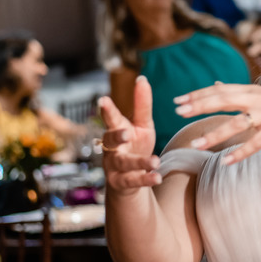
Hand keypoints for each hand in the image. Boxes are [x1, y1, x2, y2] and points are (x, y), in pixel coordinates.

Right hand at [99, 76, 159, 193]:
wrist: (129, 179)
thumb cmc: (135, 145)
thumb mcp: (142, 125)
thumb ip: (142, 104)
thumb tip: (142, 78)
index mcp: (117, 129)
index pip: (111, 118)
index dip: (106, 109)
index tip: (103, 100)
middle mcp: (111, 147)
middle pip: (110, 140)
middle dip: (116, 136)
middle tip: (125, 132)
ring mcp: (114, 166)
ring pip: (124, 163)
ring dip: (139, 162)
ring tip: (155, 161)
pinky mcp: (121, 182)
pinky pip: (132, 181)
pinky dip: (144, 179)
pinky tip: (157, 177)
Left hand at [174, 83, 260, 165]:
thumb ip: (238, 91)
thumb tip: (214, 83)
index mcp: (252, 90)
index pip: (219, 90)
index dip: (197, 95)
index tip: (177, 101)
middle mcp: (258, 99)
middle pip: (223, 100)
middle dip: (199, 106)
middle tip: (177, 112)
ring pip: (236, 124)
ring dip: (214, 135)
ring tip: (195, 146)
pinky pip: (255, 143)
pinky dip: (240, 152)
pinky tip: (225, 161)